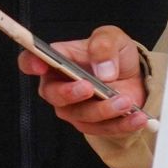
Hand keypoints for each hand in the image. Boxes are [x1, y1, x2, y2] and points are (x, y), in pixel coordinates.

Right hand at [16, 24, 150, 137]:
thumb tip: (102, 69)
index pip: (30, 61)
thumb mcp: (113, 38)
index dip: (30, 63)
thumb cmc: (114, 55)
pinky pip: (102, 129)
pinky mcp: (91, 124)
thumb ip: (104, 44)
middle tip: (89, 87)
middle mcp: (59, 86)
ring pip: (80, 115)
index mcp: (58, 60)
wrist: (136, 77)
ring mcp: (73, 108)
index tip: (41, 65)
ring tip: (126, 100)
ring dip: (103, 109)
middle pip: (52, 94)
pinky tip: (137, 117)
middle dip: (69, 93)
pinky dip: (121, 124)